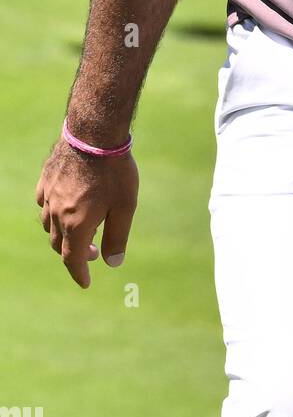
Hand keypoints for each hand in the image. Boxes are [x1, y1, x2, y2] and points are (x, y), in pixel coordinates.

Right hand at [35, 138, 138, 288]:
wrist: (94, 133)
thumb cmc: (114, 171)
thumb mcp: (125, 206)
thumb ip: (117, 237)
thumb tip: (113, 263)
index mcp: (76, 225)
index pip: (72, 260)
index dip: (79, 274)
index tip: (86, 283)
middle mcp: (57, 213)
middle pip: (58, 244)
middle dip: (74, 254)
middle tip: (93, 252)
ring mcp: (48, 195)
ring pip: (48, 225)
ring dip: (61, 235)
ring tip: (79, 230)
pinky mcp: (46, 178)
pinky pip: (43, 203)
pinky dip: (51, 212)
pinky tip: (62, 206)